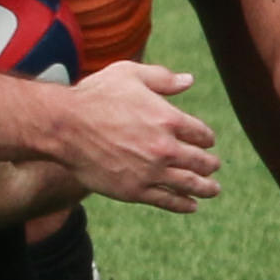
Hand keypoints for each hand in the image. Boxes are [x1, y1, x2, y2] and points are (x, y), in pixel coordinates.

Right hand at [49, 62, 219, 214]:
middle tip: (214, 166)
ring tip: (213, 189)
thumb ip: (162, 78)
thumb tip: (189, 80)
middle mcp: (165, 148)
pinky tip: (191, 205)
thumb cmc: (96, 96)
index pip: (201, 133)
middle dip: (210, 164)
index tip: (206, 140)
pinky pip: (167, 201)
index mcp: (168, 118)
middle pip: (200, 161)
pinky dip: (183, 204)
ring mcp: (150, 172)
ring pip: (188, 184)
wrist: (65, 127)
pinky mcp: (135, 191)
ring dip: (205, 188)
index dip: (206, 137)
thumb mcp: (129, 74)